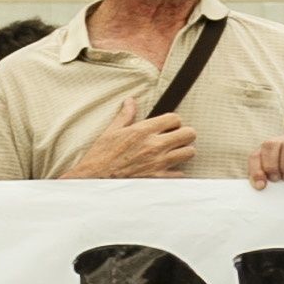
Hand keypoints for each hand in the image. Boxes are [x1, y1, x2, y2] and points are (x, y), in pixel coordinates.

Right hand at [59, 95, 194, 181]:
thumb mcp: (110, 133)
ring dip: (183, 152)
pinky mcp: (158, 178)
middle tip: (174, 138)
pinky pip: (180, 173)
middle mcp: (154, 146)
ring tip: (172, 153)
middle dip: (184, 134)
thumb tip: (130, 101)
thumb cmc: (100, 157)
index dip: (173, 121)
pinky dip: (176, 171)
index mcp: (143, 131)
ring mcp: (158, 163)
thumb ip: (125, 116)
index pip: (175, 118)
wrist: (94, 181)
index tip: (168, 126)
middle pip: (189, 134)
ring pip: (189, 152)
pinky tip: (166, 170)